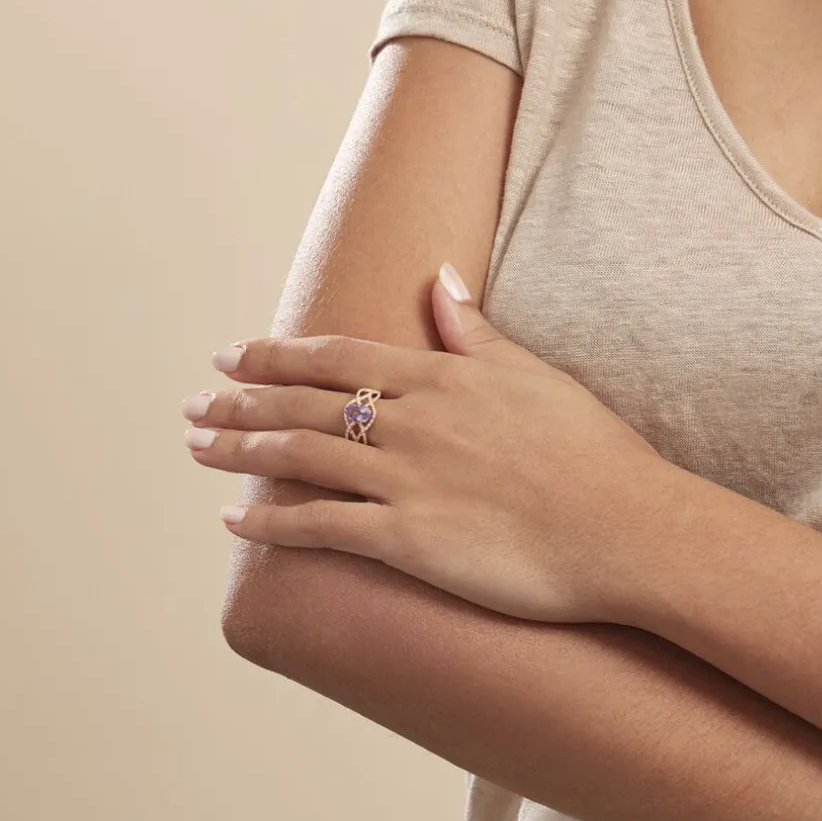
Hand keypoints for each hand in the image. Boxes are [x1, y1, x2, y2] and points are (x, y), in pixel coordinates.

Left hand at [183, 264, 669, 623]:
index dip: (276, 353)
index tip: (232, 353)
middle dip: (239, 400)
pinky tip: (233, 519)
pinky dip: (273, 522)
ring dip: (239, 450)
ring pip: (300, 457)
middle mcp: (412, 423)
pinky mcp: (410, 541)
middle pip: (303, 403)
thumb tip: (439, 278)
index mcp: (440, 378)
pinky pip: (322, 528)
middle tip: (193, 403)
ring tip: (195, 447)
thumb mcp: (535, 374)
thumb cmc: (592, 452)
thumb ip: (476, 331)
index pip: (336, 356)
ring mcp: (407, 481)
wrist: (628, 528)